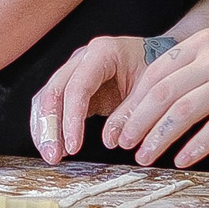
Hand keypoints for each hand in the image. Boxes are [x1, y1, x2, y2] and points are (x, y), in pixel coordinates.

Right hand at [31, 35, 162, 162]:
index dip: (71, 119)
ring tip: (51, 155)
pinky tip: (56, 145)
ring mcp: (75, 70)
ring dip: (45, 128)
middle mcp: (82, 58)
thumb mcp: (151, 90)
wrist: (163, 59)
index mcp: (102, 52)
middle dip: (49, 126)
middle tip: (53, 154)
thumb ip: (130, 113)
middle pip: (53, 91)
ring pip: (46, 98)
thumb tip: (110, 140)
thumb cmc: (158, 69)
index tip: (73, 146)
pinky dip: (51, 126)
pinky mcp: (74, 85)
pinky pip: (54, 105)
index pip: (76, 87)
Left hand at [102, 25, 208, 168]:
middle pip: (162, 93)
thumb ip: (198, 66)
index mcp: (204, 43)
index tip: (118, 121)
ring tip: (143, 157)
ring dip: (158, 137)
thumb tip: (163, 96)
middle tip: (121, 143)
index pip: (155, 72)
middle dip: (136, 121)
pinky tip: (183, 160)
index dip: (133, 100)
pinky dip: (195, 146)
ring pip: (182, 112)